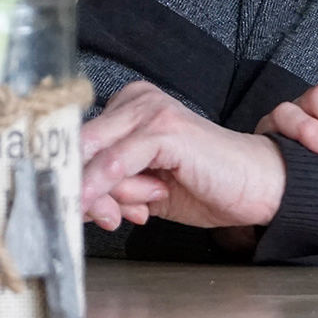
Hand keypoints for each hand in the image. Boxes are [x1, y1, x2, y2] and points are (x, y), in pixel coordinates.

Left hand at [78, 81, 285, 232]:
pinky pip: (116, 163)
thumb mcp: (144, 190)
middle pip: (79, 147)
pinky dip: (105, 189)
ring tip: (138, 211)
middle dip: (75, 188)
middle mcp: (136, 100)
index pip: (78, 143)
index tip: (62, 209)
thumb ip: (109, 188)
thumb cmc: (204, 185)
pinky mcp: (165, 129)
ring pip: (94, 157)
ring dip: (101, 197)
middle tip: (81, 217)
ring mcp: (151, 110)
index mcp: (128, 107)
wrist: (255, 186)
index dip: (68, 179)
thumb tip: (69, 202)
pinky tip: (118, 211)